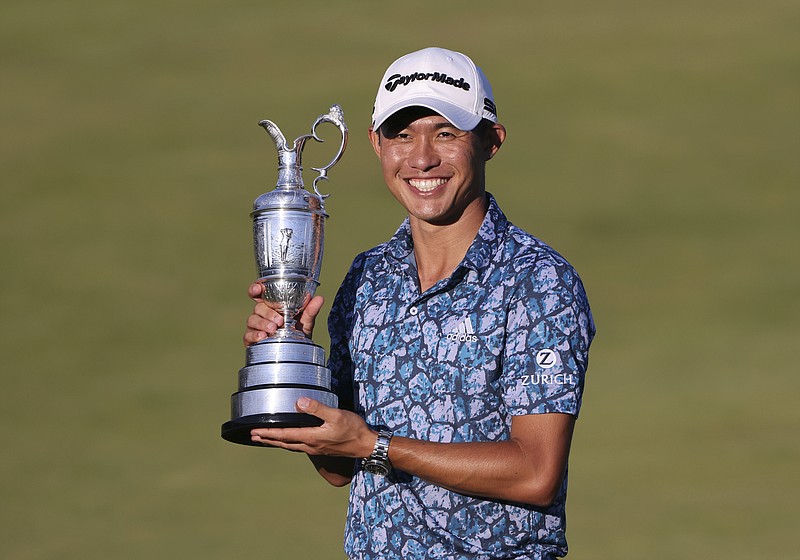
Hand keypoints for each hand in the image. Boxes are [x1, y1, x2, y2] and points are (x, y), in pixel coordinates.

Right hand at [243, 283, 324, 345]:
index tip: (258, 289)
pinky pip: (248, 335)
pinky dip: (255, 335)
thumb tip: (319, 298)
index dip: (255, 289)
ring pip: (252, 320)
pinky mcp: (251, 340)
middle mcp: (262, 315)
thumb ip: (310, 310)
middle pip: (258, 308)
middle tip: (279, 321)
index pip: (259, 294)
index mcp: (272, 306)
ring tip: (273, 330)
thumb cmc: (297, 334)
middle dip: (268, 313)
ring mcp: (255, 327)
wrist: (296, 354)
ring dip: (262, 323)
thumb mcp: (306, 322)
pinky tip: (262, 337)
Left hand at [250, 397, 375, 458]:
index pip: (284, 435)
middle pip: (284, 443)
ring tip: (266, 439)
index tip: (254, 431)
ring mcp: (316, 448)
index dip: (268, 433)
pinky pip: (299, 446)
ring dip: (277, 442)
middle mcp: (311, 445)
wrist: (366, 445)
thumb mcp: (336, 415)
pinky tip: (290, 440)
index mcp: (312, 437)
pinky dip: (289, 443)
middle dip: (268, 439)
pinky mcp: (322, 448)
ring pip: (291, 446)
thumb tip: (299, 402)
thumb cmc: (353, 429)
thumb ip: (317, 408)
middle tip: (253, 437)